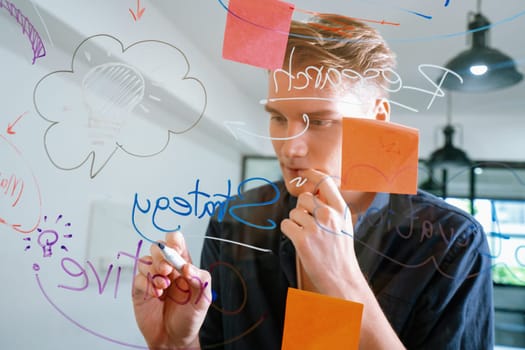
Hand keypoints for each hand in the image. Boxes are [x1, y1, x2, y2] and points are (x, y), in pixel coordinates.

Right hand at [132, 231, 210, 348]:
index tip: (175, 249)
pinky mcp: (141, 290)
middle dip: (161, 256)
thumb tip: (187, 266)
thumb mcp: (204, 298)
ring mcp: (152, 279)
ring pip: (145, 261)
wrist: (174, 339)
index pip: (176, 241)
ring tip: (163, 286)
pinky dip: (146, 284)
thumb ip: (200, 279)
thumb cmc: (190, 317)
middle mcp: (167, 269)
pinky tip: (156, 295)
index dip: (173, 240)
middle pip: (157, 248)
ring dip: (154, 270)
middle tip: (167, 270)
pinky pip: (138, 278)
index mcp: (183, 265)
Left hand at [281, 169, 365, 297]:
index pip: (325, 182)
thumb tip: (313, 192)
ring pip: (294, 212)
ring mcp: (315, 227)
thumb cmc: (340, 252)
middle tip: (309, 224)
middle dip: (302, 208)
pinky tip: (299, 241)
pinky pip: (286, 224)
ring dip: (296, 223)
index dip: (312, 175)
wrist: (342, 279)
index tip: (304, 173)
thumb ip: (331, 208)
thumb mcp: (343, 225)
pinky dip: (289, 231)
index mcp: (341, 210)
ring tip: (308, 237)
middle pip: (304, 197)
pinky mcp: (302, 240)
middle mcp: (329, 215)